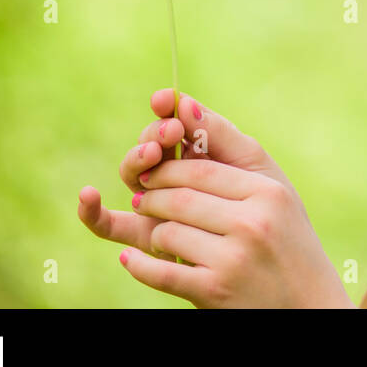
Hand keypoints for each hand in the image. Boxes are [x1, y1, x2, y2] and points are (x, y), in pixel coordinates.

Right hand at [78, 89, 285, 258]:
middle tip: (172, 132)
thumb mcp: (252, 167)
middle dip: (156, 133)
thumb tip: (185, 104)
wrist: (278, 266)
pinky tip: (88, 196)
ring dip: (136, 160)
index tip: (164, 100)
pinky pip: (109, 226)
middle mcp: (173, 175)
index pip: (175, 124)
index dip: (167, 109)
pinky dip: (92, 212)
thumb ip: (220, 135)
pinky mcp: (143, 238)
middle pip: (151, 146)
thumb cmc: (267, 211)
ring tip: (153, 154)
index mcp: (199, 152)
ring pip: (132, 176)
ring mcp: (155, 205)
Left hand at [78, 91, 354, 307]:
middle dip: (152, 195)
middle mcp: (253, 222)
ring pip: (167, 231)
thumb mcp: (274, 190)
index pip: (201, 168)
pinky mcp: (215, 291)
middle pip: (179, 197)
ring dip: (152, 230)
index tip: (153, 169)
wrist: (309, 305)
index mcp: (268, 192)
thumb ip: (233, 147)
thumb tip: (186, 105)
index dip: (168, 166)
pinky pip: (161, 272)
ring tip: (154, 229)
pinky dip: (140, 265)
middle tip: (142, 196)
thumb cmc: (288, 239)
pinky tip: (133, 259)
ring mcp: (234, 259)